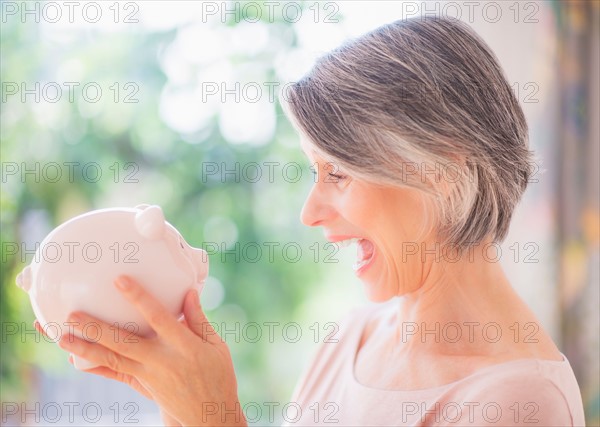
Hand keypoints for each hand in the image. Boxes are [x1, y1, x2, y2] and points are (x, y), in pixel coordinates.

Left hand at [52, 275, 246, 425]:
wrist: (210, 416)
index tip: (121, 281)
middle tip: (73, 313)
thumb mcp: (216, 345)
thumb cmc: (218, 376)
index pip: (158, 318)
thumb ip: (198, 318)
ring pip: (112, 359)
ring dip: (86, 348)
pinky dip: (95, 366)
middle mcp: (162, 360)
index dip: (139, 299)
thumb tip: (188, 291)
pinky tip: (76, 358)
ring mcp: (149, 375)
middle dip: (98, 328)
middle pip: (124, 342)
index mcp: (184, 346)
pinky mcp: (142, 384)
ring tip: (61, 336)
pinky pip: (115, 374)